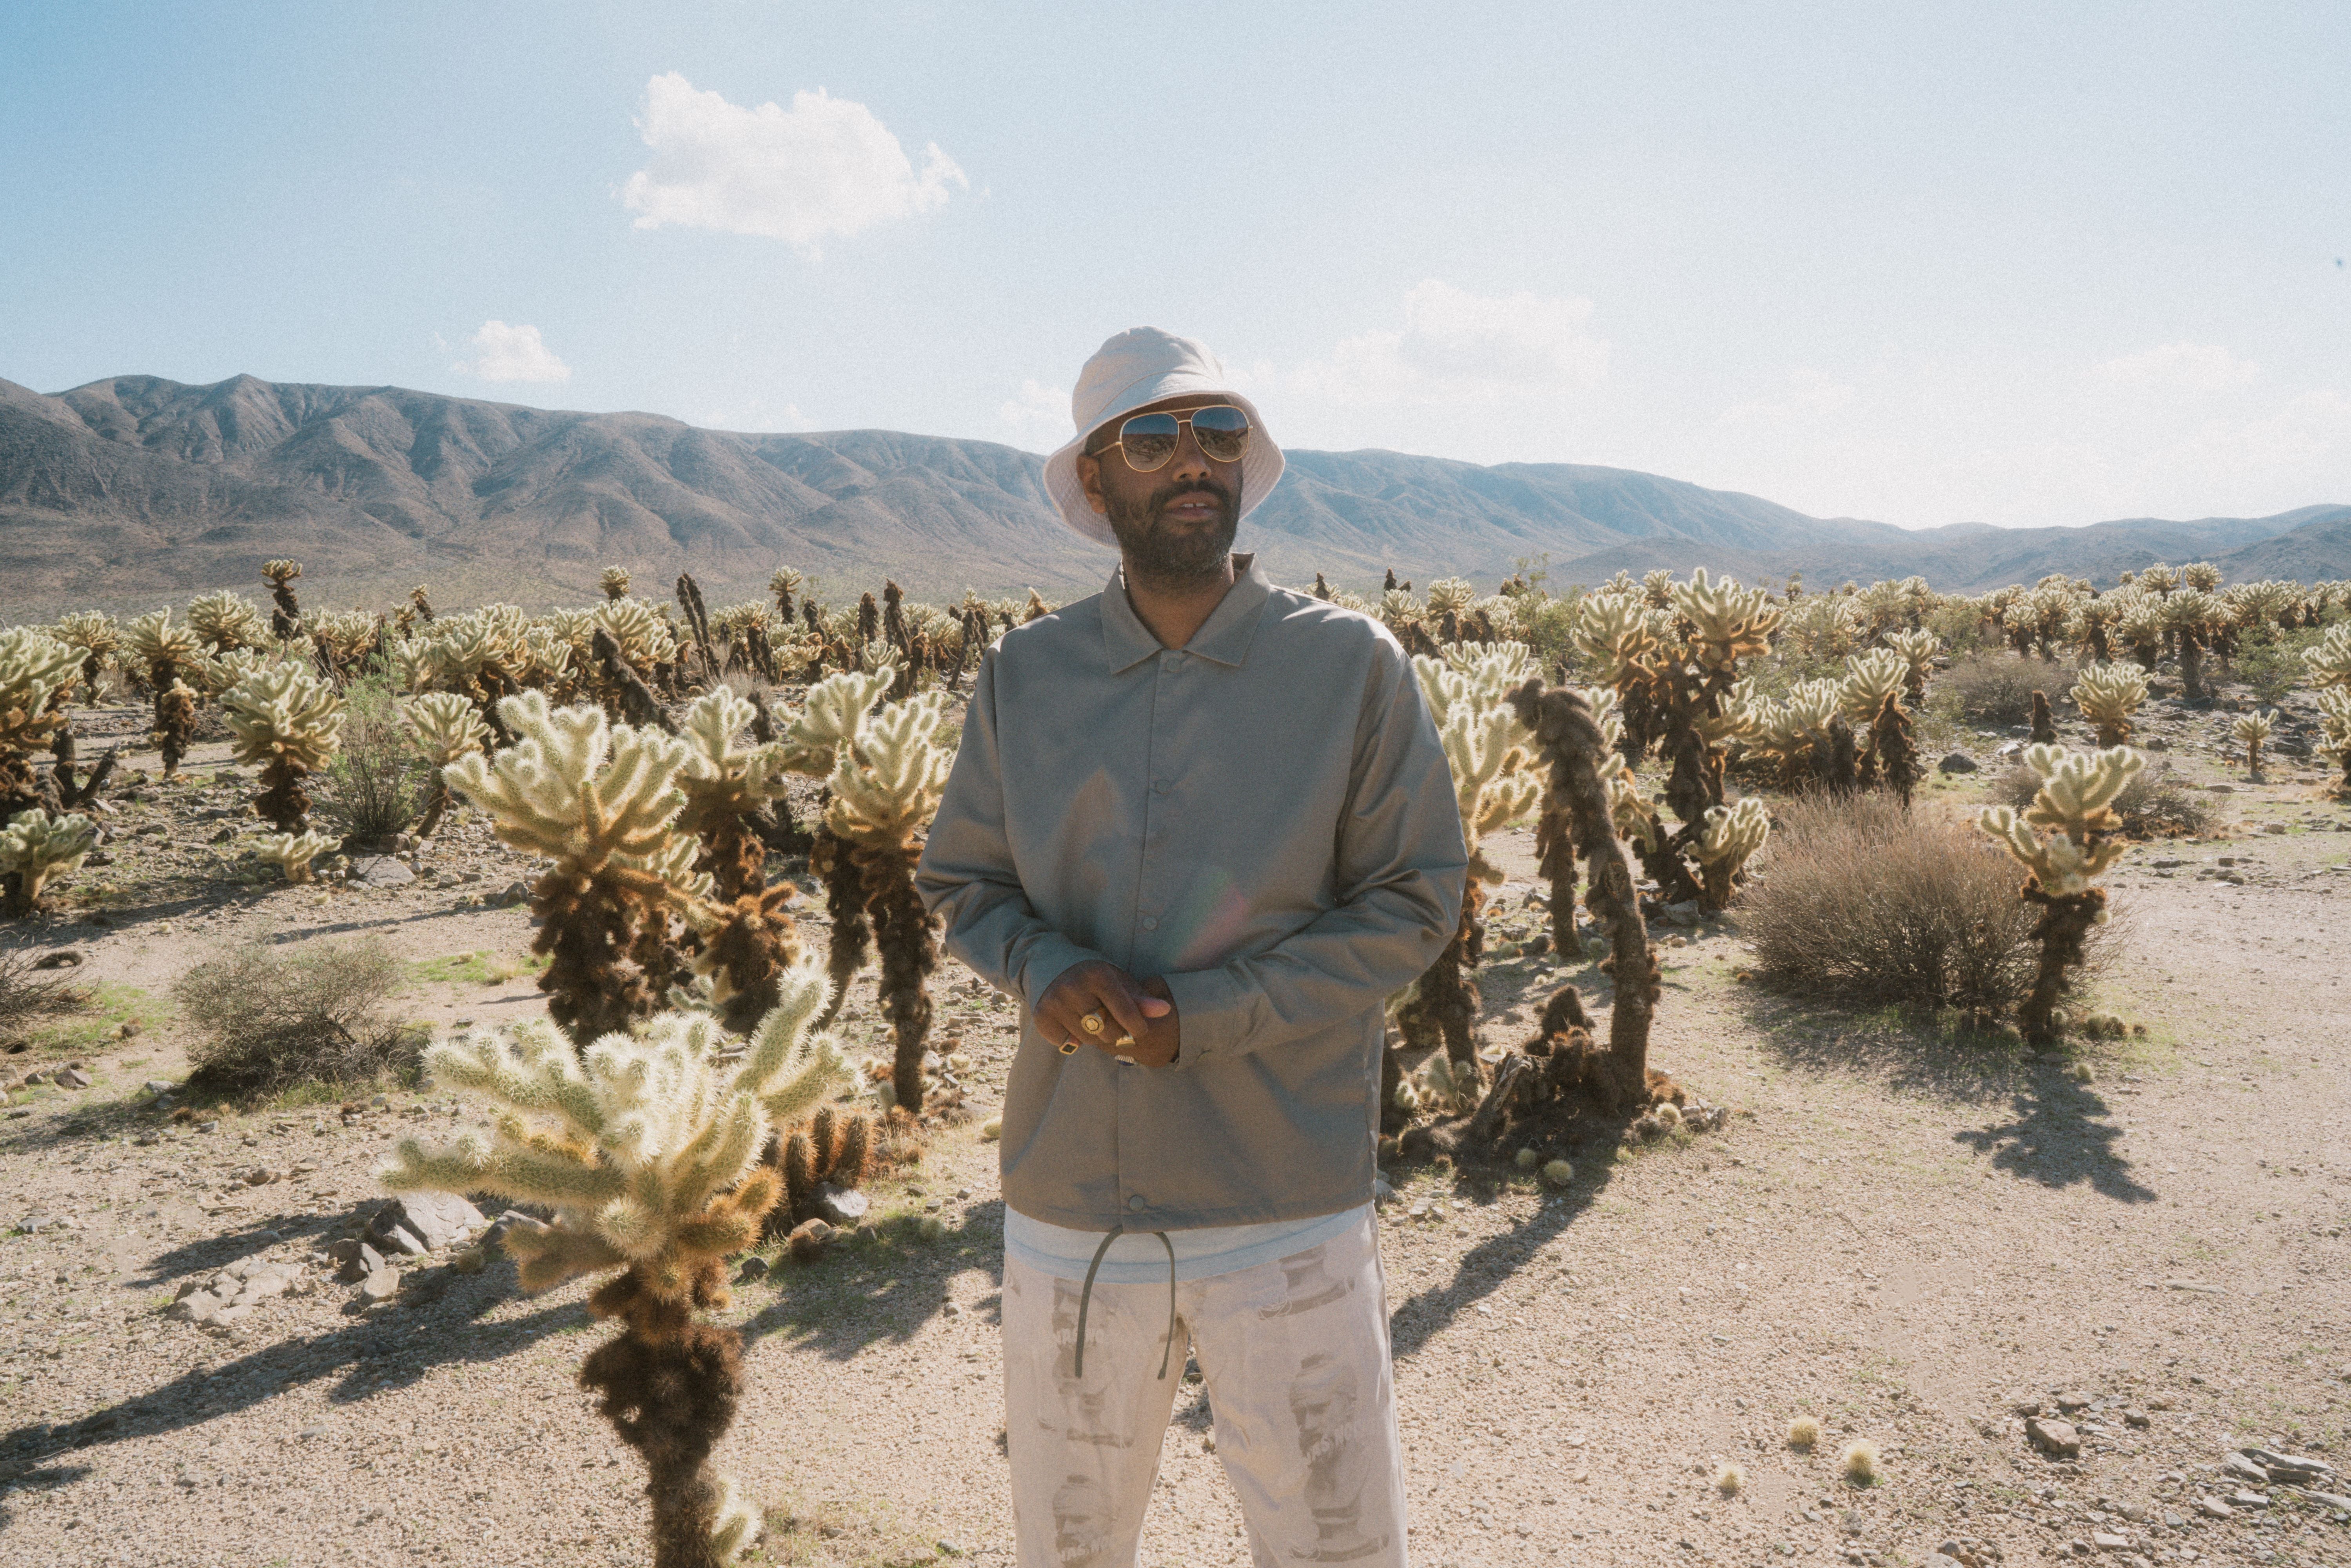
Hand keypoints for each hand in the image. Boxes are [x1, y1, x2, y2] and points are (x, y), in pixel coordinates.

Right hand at [1035, 961, 1176, 1066]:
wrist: (1056, 970)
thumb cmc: (1096, 980)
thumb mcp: (1119, 983)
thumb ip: (1141, 1000)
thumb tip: (1164, 1010)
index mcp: (1098, 975)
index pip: (1127, 1014)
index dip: (1138, 1028)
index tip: (1139, 1029)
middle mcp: (1074, 986)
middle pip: (1108, 1031)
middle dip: (1115, 1032)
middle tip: (1111, 1022)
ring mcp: (1055, 1001)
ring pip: (1088, 1039)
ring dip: (1095, 1036)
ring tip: (1093, 1021)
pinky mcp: (1042, 1016)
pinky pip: (1066, 1043)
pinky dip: (1073, 1040)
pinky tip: (1073, 1024)